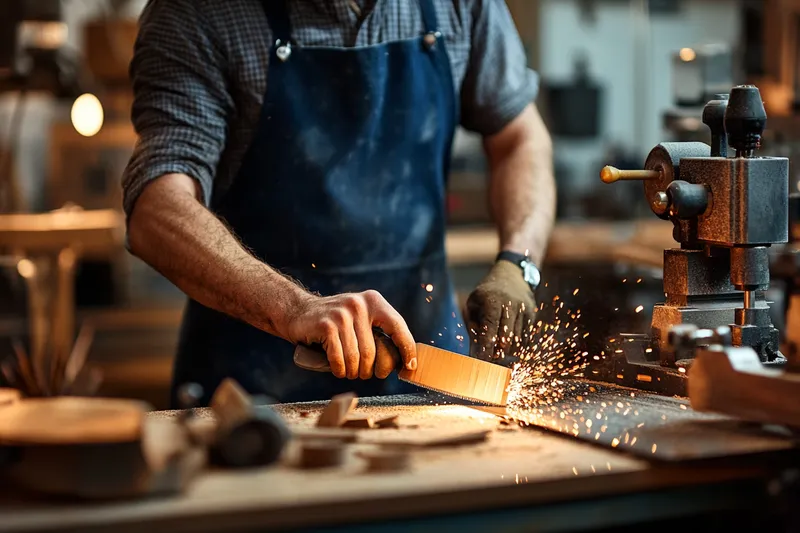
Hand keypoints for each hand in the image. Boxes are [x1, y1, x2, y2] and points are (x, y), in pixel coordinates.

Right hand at [283, 290, 416, 379]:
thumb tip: (405, 359)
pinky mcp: (326, 325)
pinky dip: (340, 369)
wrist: (298, 311)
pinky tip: (339, 369)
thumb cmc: (335, 322)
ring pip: (356, 358)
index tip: (410, 366)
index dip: (407, 349)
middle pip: (373, 351)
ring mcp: (342, 314)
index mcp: (373, 301)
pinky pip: (339, 359)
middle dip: (368, 370)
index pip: (398, 326)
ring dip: (353, 372)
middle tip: (364, 373)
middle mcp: (359, 305)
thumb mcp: (360, 318)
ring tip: (349, 371)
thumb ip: (379, 331)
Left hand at [465, 260, 536, 361]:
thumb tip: (474, 351)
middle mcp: (510, 304)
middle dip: (497, 352)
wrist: (511, 276)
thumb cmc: (486, 294)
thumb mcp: (473, 304)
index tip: (481, 361)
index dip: (486, 347)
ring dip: (507, 352)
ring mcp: (524, 310)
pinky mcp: (532, 315)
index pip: (490, 328)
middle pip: (505, 338)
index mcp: (492, 300)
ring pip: (517, 341)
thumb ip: (472, 326)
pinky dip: (516, 347)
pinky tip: (508, 345)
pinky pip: (525, 339)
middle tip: (489, 359)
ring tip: (497, 351)